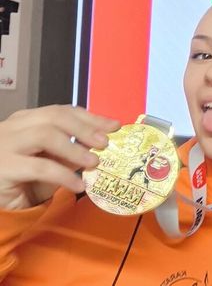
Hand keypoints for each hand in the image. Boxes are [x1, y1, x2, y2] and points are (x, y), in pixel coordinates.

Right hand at [0, 105, 119, 210]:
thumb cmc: (24, 182)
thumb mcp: (52, 162)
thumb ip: (71, 150)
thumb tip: (100, 142)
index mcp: (25, 120)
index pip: (61, 111)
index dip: (90, 117)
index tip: (114, 125)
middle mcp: (13, 127)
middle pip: (54, 117)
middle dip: (85, 128)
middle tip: (105, 143)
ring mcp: (5, 144)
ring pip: (45, 135)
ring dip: (75, 149)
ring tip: (94, 162)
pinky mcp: (3, 167)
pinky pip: (40, 167)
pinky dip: (64, 175)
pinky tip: (78, 186)